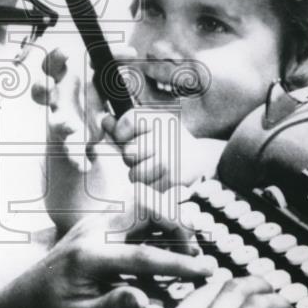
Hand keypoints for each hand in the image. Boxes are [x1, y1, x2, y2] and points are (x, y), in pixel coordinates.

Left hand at [0, 186, 211, 307]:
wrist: (16, 304)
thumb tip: (147, 301)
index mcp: (89, 254)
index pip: (144, 254)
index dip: (180, 263)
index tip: (207, 270)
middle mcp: (92, 230)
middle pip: (145, 207)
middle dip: (175, 224)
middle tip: (194, 252)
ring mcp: (93, 224)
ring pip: (139, 207)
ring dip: (165, 223)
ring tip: (184, 251)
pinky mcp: (94, 227)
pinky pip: (131, 217)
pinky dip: (152, 228)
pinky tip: (162, 251)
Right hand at [31, 48, 108, 169]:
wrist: (91, 121)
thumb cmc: (93, 89)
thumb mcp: (105, 74)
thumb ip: (117, 60)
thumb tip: (131, 51)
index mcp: (63, 78)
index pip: (52, 65)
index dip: (55, 58)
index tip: (67, 52)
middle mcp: (57, 99)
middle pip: (41, 90)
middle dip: (42, 87)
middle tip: (49, 85)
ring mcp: (61, 121)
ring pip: (54, 123)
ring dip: (61, 124)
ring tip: (71, 127)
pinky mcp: (71, 142)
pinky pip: (71, 152)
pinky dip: (77, 159)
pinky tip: (86, 165)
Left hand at [104, 110, 224, 189]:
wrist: (203, 160)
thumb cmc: (170, 141)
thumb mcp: (153, 125)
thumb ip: (126, 124)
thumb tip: (104, 120)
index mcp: (160, 119)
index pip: (127, 122)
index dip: (121, 132)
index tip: (127, 136)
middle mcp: (166, 136)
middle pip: (128, 152)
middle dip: (132, 158)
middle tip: (146, 156)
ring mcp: (169, 159)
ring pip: (134, 174)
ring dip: (140, 175)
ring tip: (153, 168)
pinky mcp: (172, 179)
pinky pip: (146, 188)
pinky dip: (150, 187)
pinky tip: (161, 178)